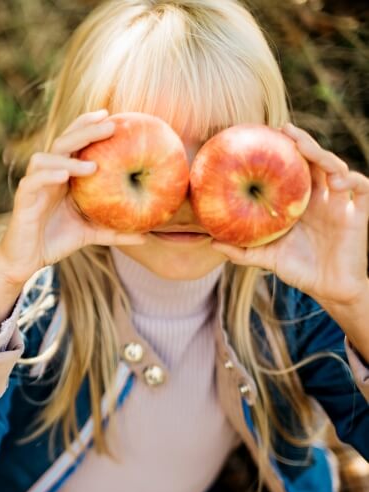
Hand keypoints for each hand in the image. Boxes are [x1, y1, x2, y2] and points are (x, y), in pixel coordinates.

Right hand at [0, 109, 145, 322]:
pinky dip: (48, 175)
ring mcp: (34, 185)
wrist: (26, 261)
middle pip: (63, 142)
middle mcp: (47, 175)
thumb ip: (114, 232)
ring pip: (45, 157)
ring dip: (69, 157)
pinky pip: (33, 181)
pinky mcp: (23, 199)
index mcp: (62, 176)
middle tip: (110, 124)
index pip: (74, 142)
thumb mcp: (90, 234)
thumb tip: (146, 238)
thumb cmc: (56, 241)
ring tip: (93, 165)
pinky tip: (65, 176)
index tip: (112, 116)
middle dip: (85, 130)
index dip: (88, 125)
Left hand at [212, 124, 368, 310]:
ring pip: (336, 168)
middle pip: (314, 161)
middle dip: (302, 142)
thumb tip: (212, 242)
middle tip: (284, 129)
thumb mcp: (267, 258)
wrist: (329, 289)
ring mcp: (340, 203)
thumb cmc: (299, 270)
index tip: (264, 135)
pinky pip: (362, 189)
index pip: (293, 169)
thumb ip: (242, 251)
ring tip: (305, 148)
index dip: (283, 151)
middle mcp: (320, 197)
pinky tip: (338, 180)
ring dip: (323, 156)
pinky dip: (353, 180)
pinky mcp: (358, 213)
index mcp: (299, 202)